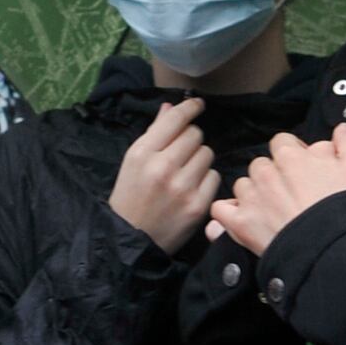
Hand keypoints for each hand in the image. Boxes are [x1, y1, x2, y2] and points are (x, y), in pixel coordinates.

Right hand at [109, 99, 218, 256]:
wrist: (131, 239)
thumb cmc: (130, 196)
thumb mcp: (132, 162)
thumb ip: (154, 133)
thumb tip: (172, 107)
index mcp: (142, 153)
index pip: (175, 119)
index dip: (190, 108)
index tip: (198, 104)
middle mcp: (163, 167)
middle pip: (195, 135)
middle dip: (190, 140)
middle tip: (180, 154)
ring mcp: (182, 187)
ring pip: (207, 154)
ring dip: (199, 159)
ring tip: (184, 172)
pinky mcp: (198, 205)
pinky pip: (214, 176)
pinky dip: (205, 179)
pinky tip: (192, 188)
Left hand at [211, 125, 345, 256]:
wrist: (329, 249)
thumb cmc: (343, 209)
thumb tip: (343, 130)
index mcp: (290, 156)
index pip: (283, 142)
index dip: (295, 155)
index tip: (305, 170)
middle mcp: (265, 172)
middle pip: (262, 165)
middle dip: (274, 176)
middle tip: (293, 194)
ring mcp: (251, 198)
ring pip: (243, 186)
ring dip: (254, 194)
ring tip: (273, 211)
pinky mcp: (240, 224)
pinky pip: (221, 211)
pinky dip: (228, 214)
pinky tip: (242, 219)